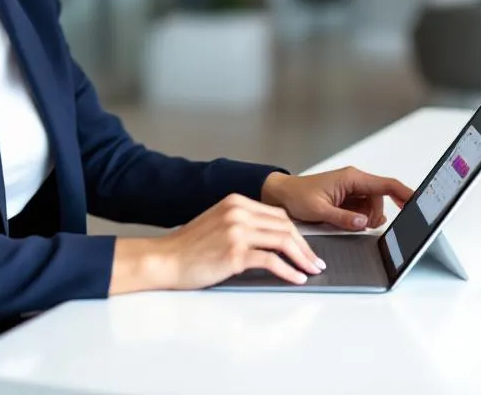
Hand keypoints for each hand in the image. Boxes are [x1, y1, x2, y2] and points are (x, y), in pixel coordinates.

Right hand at [148, 194, 323, 289]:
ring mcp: (236, 231)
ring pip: (283, 241)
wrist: (164, 259)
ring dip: (302, 258)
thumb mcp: (217, 223)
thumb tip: (272, 239)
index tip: (306, 247)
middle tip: (316, 261)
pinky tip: (296, 278)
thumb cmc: (188, 247)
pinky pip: (271, 261)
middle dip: (305, 246)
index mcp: (235, 202)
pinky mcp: (235, 253)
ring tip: (311, 270)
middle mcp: (238, 212)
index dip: (297, 232)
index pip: (278, 215)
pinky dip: (288, 271)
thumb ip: (242, 224)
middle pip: (285, 227)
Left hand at [261, 167, 413, 231]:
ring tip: (344, 222)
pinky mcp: (347, 199)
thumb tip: (363, 223)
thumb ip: (344, 218)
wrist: (281, 195)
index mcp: (352, 178)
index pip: (386, 185)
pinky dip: (358, 219)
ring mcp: (351, 190)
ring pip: (372, 208)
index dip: (405, 194)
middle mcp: (354, 181)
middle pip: (381, 201)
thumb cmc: (297, 196)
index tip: (417, 203)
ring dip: (364, 219)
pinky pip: (362, 210)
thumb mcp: (320, 210)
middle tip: (358, 226)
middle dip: (374, 217)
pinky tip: (347, 222)